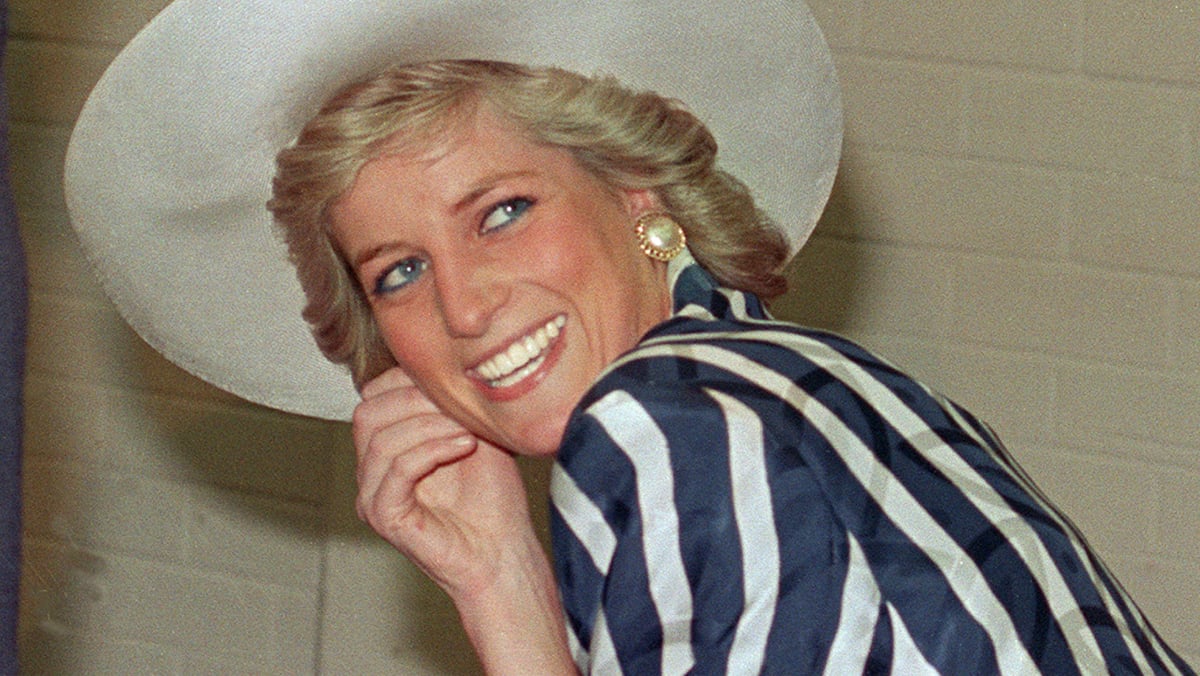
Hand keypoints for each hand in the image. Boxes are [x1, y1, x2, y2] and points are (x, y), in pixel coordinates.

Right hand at [351, 367, 534, 597]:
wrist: (504, 549)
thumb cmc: (492, 495)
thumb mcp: (473, 431)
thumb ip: (449, 401)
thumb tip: (442, 359)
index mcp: (387, 445)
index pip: (373, 394)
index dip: (409, 379)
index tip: (454, 383)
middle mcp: (371, 470)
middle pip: (367, 413)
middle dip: (416, 400)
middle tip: (459, 406)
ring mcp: (372, 495)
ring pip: (380, 440)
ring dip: (430, 426)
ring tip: (468, 431)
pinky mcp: (384, 517)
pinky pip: (395, 471)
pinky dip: (431, 451)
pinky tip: (463, 447)